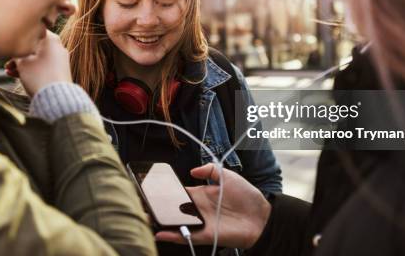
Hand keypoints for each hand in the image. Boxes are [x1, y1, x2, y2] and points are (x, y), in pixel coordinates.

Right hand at [5, 31, 72, 96]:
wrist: (55, 98)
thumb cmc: (39, 77)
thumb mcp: (22, 62)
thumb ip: (16, 51)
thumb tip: (14, 48)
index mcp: (51, 39)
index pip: (32, 31)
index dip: (18, 38)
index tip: (9, 45)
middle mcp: (58, 47)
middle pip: (34, 46)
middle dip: (18, 55)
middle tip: (7, 63)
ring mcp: (60, 59)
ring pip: (37, 57)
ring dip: (22, 63)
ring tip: (8, 71)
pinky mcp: (59, 71)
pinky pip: (42, 66)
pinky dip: (30, 69)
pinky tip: (15, 75)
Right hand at [155, 163, 270, 248]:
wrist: (262, 216)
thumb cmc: (247, 196)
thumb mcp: (228, 175)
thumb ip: (211, 170)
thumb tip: (192, 171)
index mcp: (202, 194)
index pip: (180, 192)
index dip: (167, 190)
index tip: (152, 188)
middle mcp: (198, 208)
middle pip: (174, 208)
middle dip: (159, 206)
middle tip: (143, 204)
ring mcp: (201, 222)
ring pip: (176, 222)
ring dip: (161, 221)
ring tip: (145, 217)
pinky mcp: (206, 234)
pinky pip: (186, 236)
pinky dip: (173, 236)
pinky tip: (160, 233)